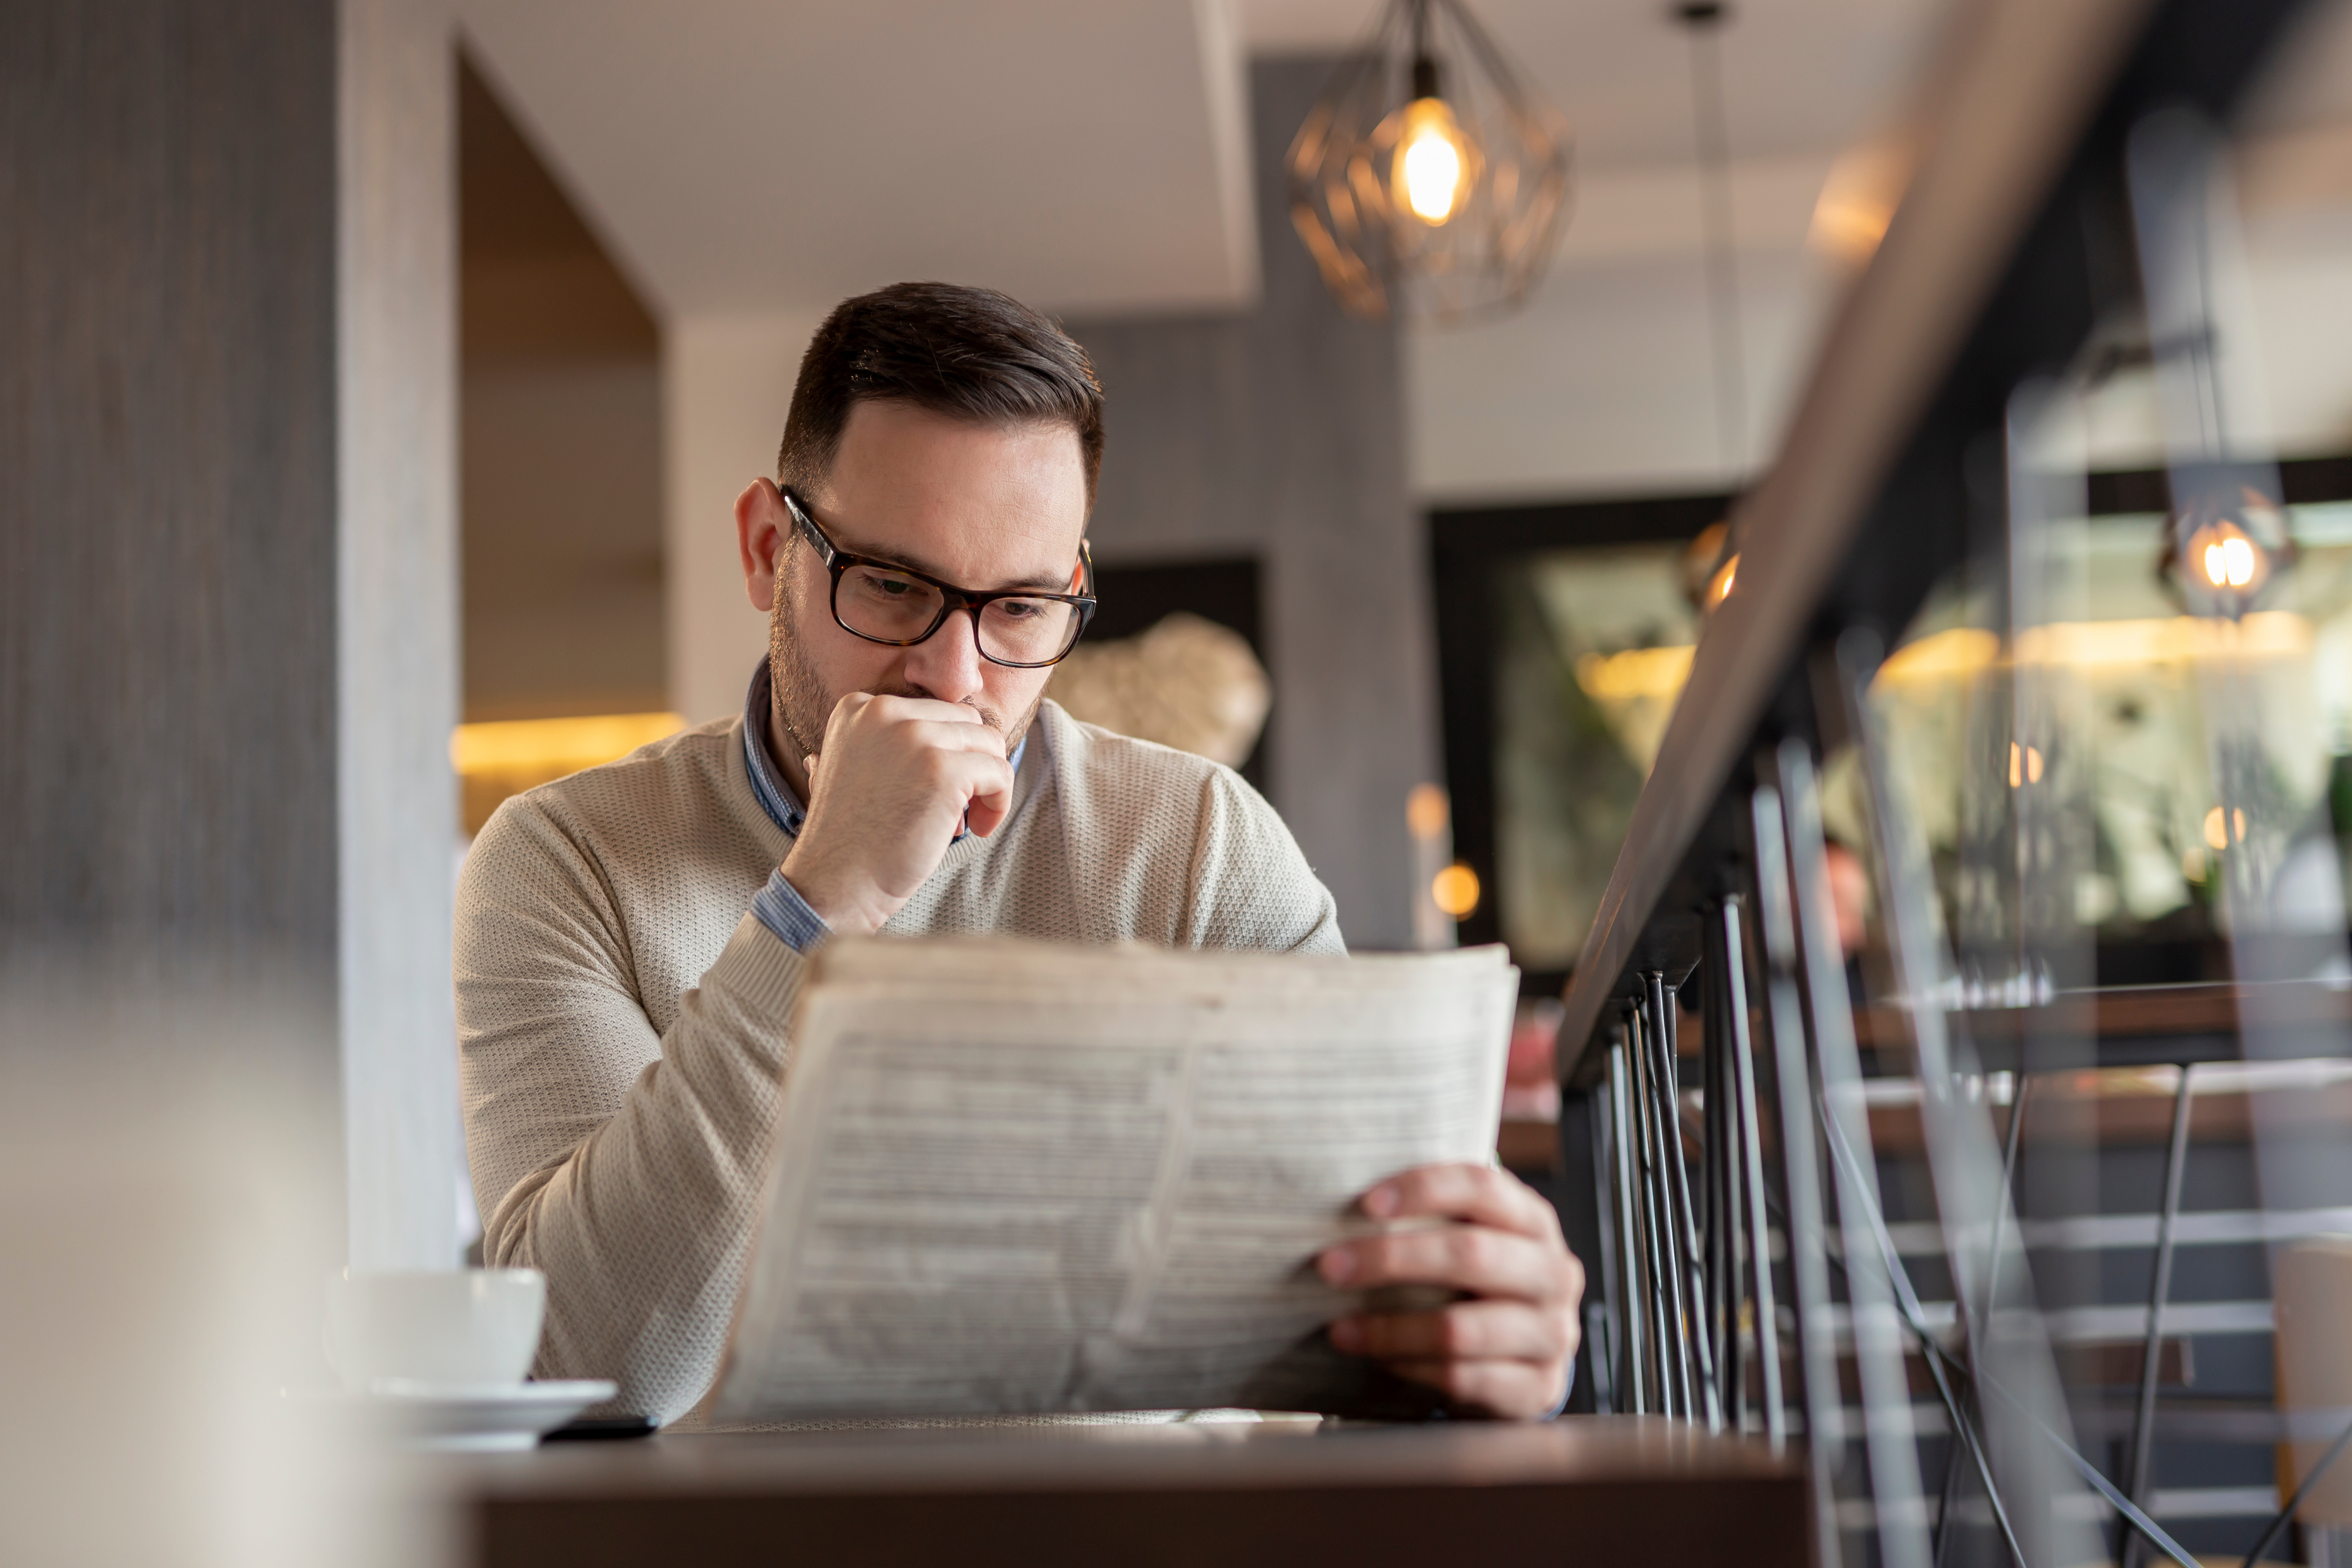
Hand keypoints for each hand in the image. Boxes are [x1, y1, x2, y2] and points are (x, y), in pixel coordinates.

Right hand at [780, 692, 1014, 935]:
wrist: (835, 883)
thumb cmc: (849, 839)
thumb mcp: (850, 770)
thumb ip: (882, 744)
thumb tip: (933, 738)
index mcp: (860, 707)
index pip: (935, 711)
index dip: (946, 753)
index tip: (932, 792)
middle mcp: (883, 710)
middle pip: (966, 722)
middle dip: (970, 763)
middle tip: (955, 809)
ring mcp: (914, 736)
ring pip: (989, 743)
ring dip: (987, 783)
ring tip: (966, 821)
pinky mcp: (943, 769)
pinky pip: (999, 772)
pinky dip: (998, 803)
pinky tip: (978, 829)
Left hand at [1318, 1163, 1583, 1419]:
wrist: (1524, 1359)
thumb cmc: (1477, 1286)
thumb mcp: (1470, 1239)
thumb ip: (1431, 1216)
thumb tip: (1343, 1195)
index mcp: (1533, 1222)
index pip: (1483, 1187)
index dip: (1424, 1188)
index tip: (1366, 1203)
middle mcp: (1554, 1273)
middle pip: (1470, 1254)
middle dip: (1391, 1259)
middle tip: (1329, 1266)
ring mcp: (1553, 1335)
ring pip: (1460, 1328)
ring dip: (1389, 1329)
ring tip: (1340, 1328)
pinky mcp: (1539, 1389)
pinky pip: (1462, 1378)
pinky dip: (1410, 1367)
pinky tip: (1377, 1359)